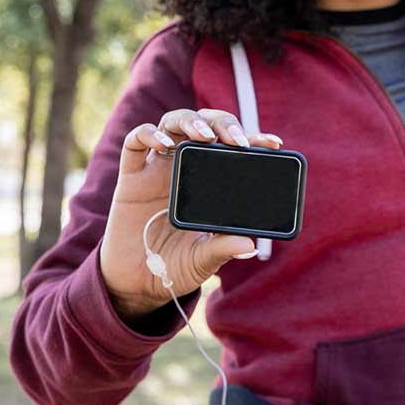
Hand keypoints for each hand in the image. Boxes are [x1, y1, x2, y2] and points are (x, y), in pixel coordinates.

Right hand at [99, 108, 282, 322]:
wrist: (138, 282)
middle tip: (237, 141)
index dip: (253, 138)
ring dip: (191, 122)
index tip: (273, 143)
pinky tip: (164, 144)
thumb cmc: (175, 265)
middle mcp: (185, 167)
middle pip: (204, 125)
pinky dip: (149, 134)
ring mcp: (157, 168)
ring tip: (205, 137)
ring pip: (172, 123)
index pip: (232, 149)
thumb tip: (249, 244)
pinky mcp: (131, 176)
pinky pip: (134, 142)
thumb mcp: (203, 259)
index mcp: (209, 182)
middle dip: (223, 123)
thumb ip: (221, 248)